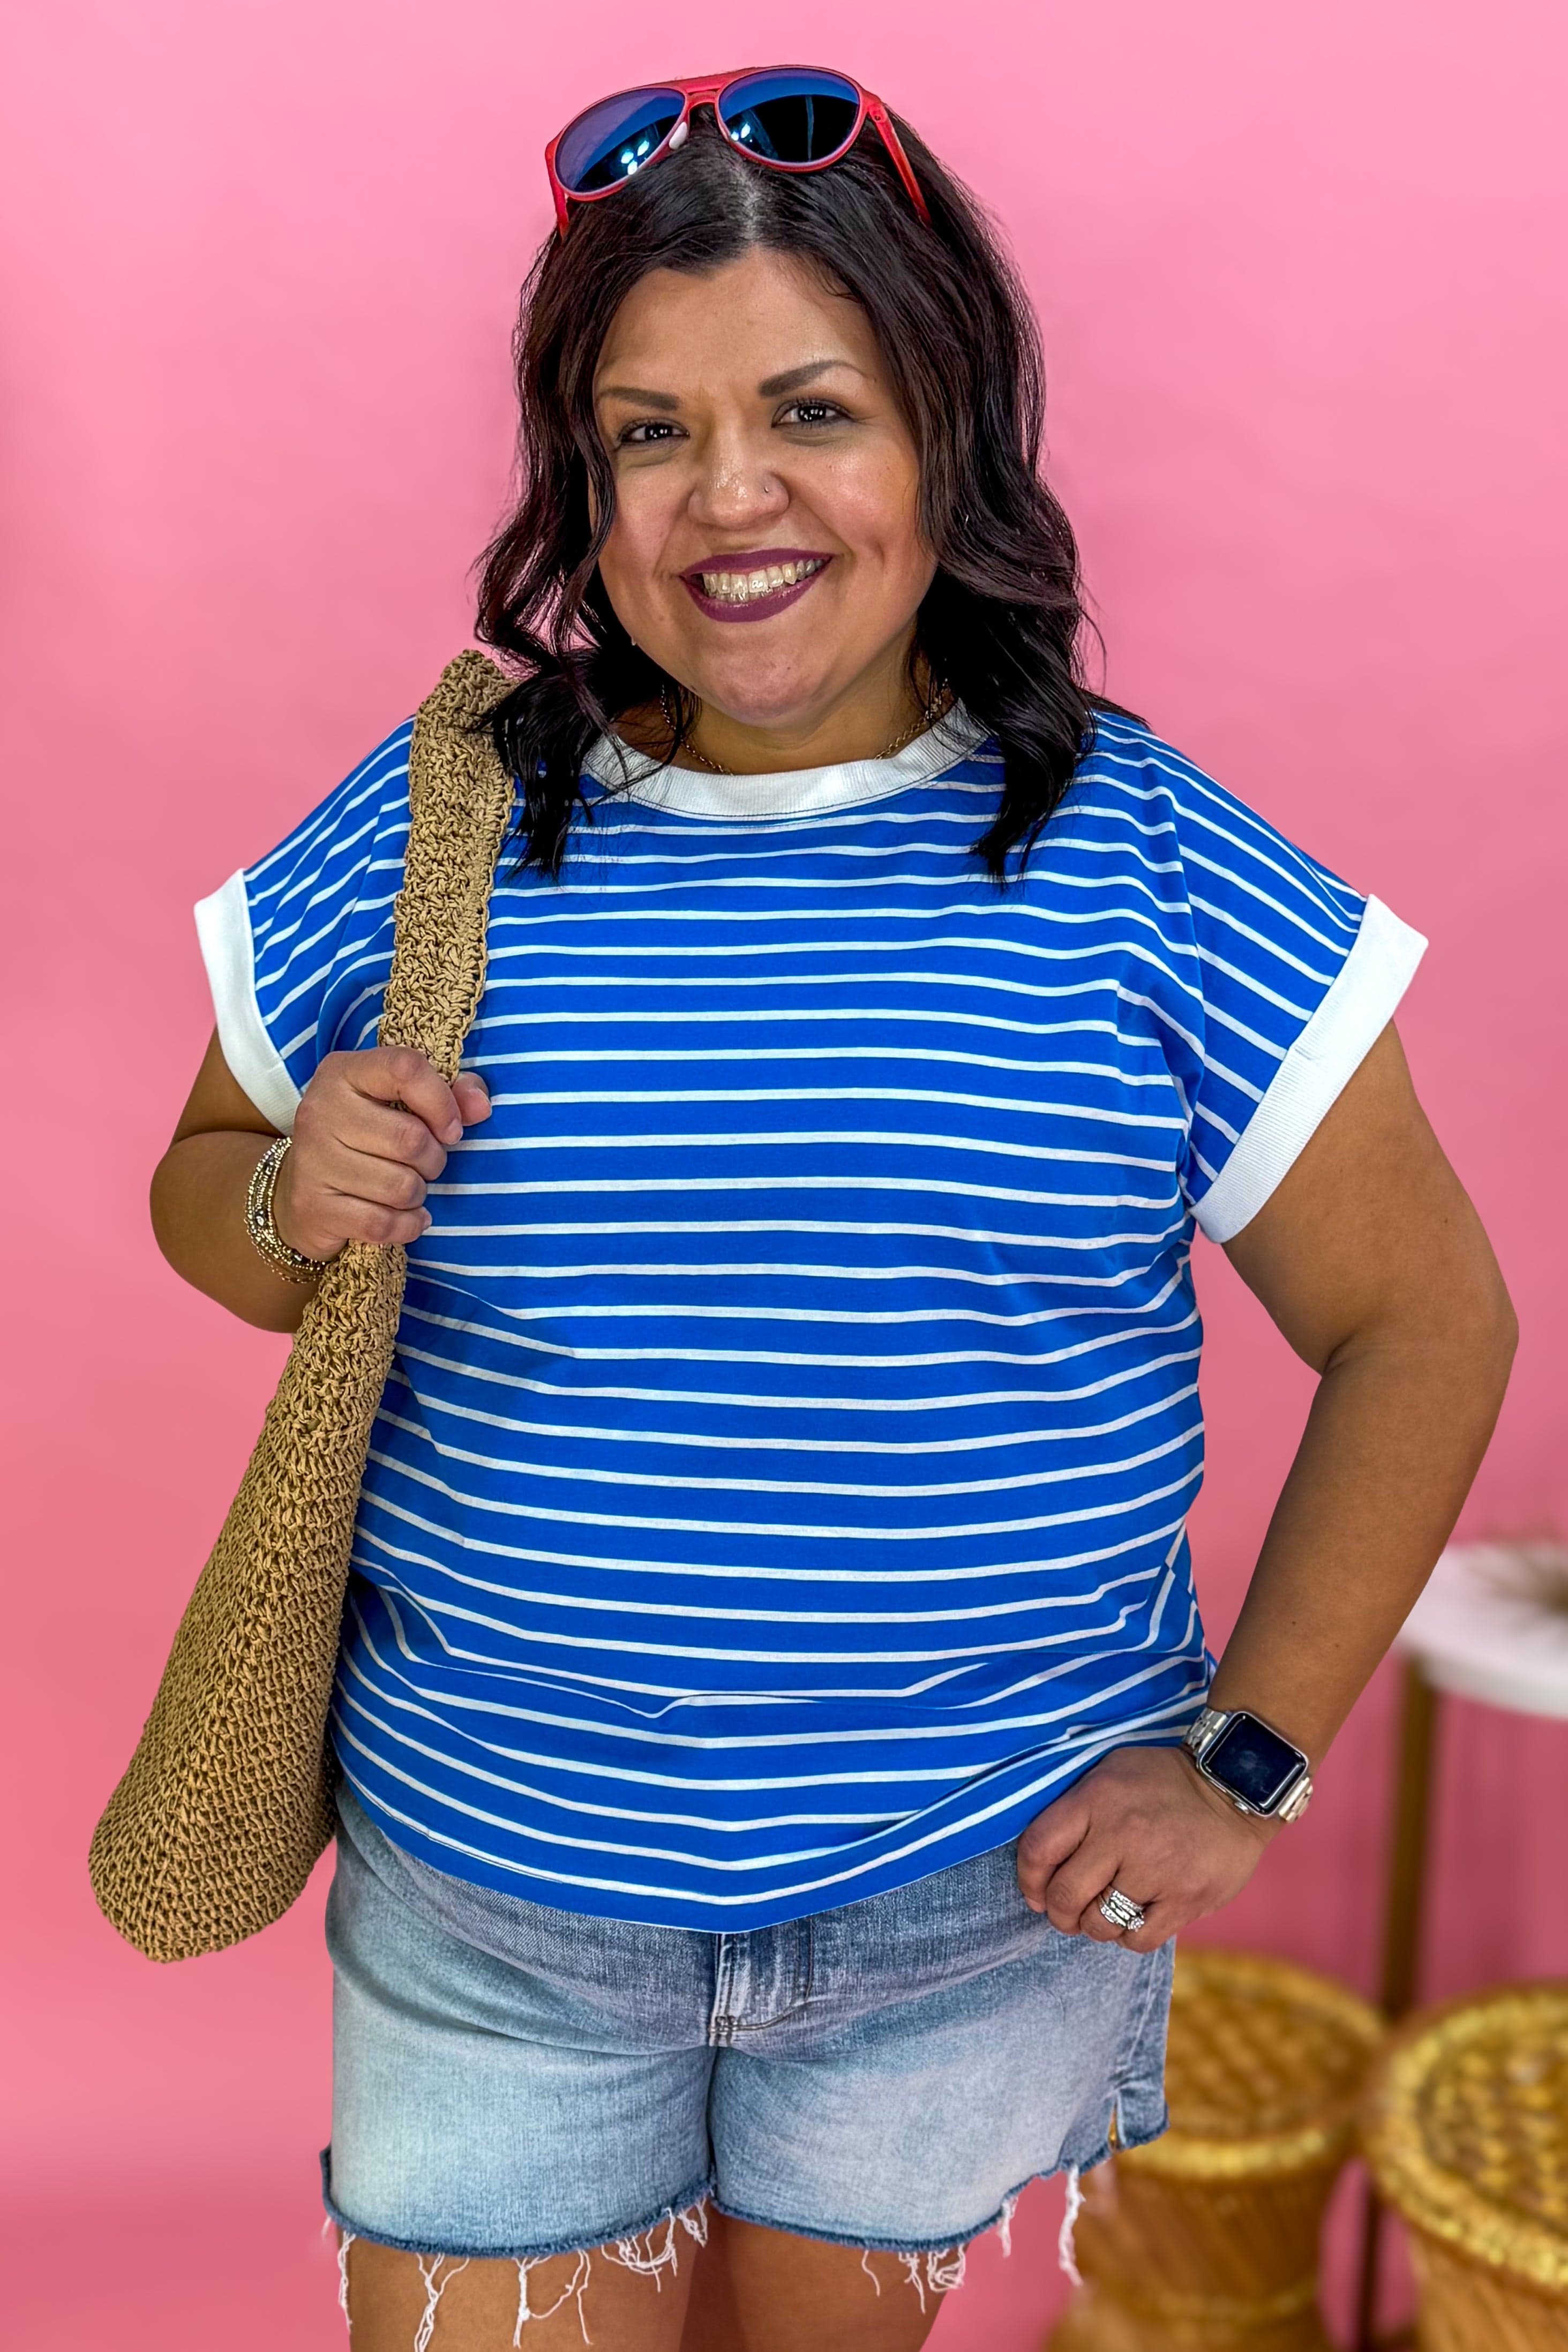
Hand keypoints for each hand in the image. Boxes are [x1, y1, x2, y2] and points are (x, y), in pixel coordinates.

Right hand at [272, 1046, 490, 1260]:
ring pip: (401, 1186)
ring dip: (418, 1193)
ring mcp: (314, 1160)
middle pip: (411, 1138)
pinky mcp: (315, 1207)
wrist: (300, 1192)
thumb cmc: (365, 1138)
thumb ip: (449, 1094)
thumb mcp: (400, 1103)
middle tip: (426, 1164)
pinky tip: (406, 1217)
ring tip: (408, 1188)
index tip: (450, 1128)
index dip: (442, 1101)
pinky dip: (407, 1225)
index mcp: (343, 1072)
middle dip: (434, 1159)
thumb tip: (481, 1105)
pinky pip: (383, 1223)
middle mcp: (321, 1110)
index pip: (405, 1068)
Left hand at [1016, 1745, 1279, 1952]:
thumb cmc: (1163, 1782)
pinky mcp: (1186, 1898)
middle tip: (1066, 1913)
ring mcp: (1156, 1869)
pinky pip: (1137, 1939)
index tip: (1036, 1892)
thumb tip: (1042, 1862)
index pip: (1038, 1848)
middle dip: (1058, 1913)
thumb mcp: (1112, 1773)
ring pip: (1099, 1923)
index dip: (1028, 1880)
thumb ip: (1076, 1809)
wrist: (1234, 1786)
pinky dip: (1127, 1937)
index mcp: (1097, 1799)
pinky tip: (1133, 1919)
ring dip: (1092, 1927)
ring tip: (1101, 1915)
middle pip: (1065, 1895)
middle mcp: (1122, 1833)